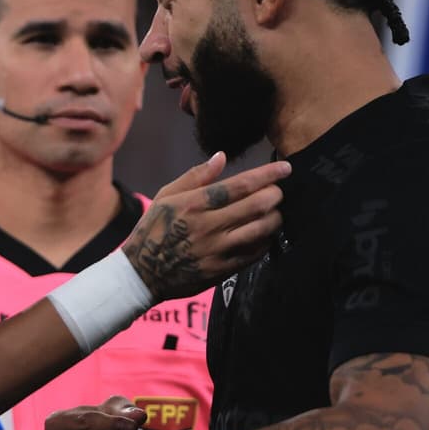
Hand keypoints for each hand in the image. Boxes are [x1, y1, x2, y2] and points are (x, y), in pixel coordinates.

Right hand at [125, 152, 287, 299]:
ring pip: (262, 229)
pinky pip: (255, 252)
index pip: (239, 185)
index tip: (285, 168)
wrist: (143, 273)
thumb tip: (222, 156)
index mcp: (194, 204)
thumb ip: (196, 176)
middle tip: (278, 191)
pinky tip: (265, 233)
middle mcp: (208, 226)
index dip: (267, 175)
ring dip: (276, 217)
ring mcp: (217, 250)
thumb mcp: (166, 196)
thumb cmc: (154, 228)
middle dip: (276, 194)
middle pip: (258, 205)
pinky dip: (267, 239)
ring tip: (275, 211)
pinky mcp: (223, 270)